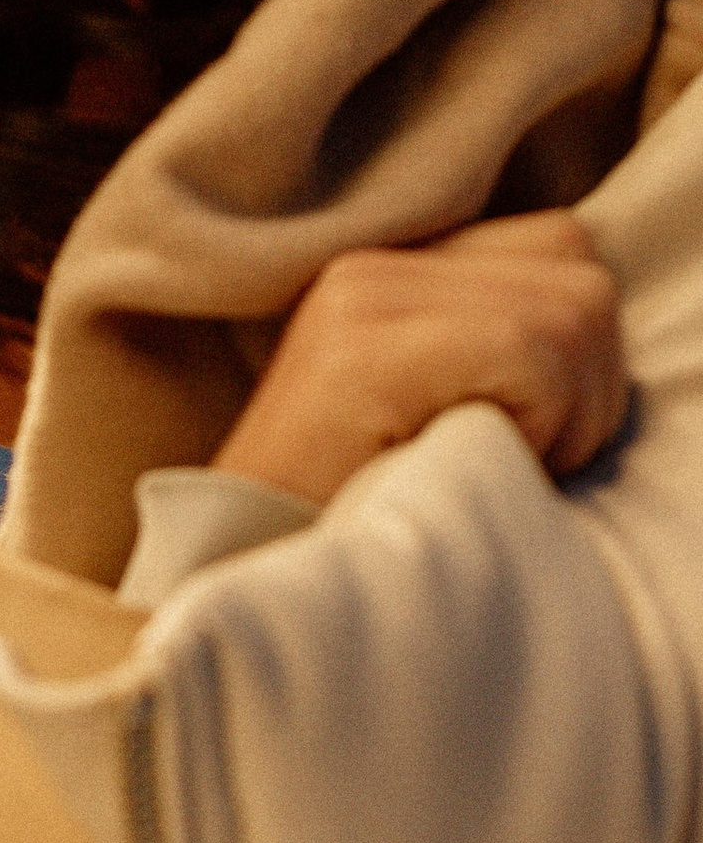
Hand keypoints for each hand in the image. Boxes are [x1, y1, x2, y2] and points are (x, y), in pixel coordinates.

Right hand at [213, 210, 626, 509]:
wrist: (244, 593)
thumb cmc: (359, 532)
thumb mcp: (444, 423)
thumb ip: (502, 358)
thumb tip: (599, 340)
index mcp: (390, 277)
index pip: (560, 249)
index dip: (576, 347)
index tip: (526, 433)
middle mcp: (371, 269)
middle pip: (580, 272)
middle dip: (587, 384)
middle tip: (521, 461)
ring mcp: (363, 300)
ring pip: (573, 311)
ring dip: (568, 412)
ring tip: (494, 466)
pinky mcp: (363, 350)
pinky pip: (534, 350)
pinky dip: (540, 425)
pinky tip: (475, 468)